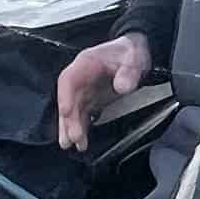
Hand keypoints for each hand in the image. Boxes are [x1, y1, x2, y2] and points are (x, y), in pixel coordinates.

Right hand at [56, 32, 153, 151]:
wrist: (134, 53)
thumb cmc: (130, 53)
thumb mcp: (133, 58)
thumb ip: (128, 72)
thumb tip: (121, 87)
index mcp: (85, 63)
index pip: (69, 80)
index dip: (65, 96)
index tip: (66, 112)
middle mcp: (80, 78)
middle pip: (69, 99)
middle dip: (69, 119)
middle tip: (73, 138)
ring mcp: (84, 90)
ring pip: (73, 110)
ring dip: (71, 127)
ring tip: (70, 145)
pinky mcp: (91, 100)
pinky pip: (83, 115)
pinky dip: (81, 128)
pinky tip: (81, 142)